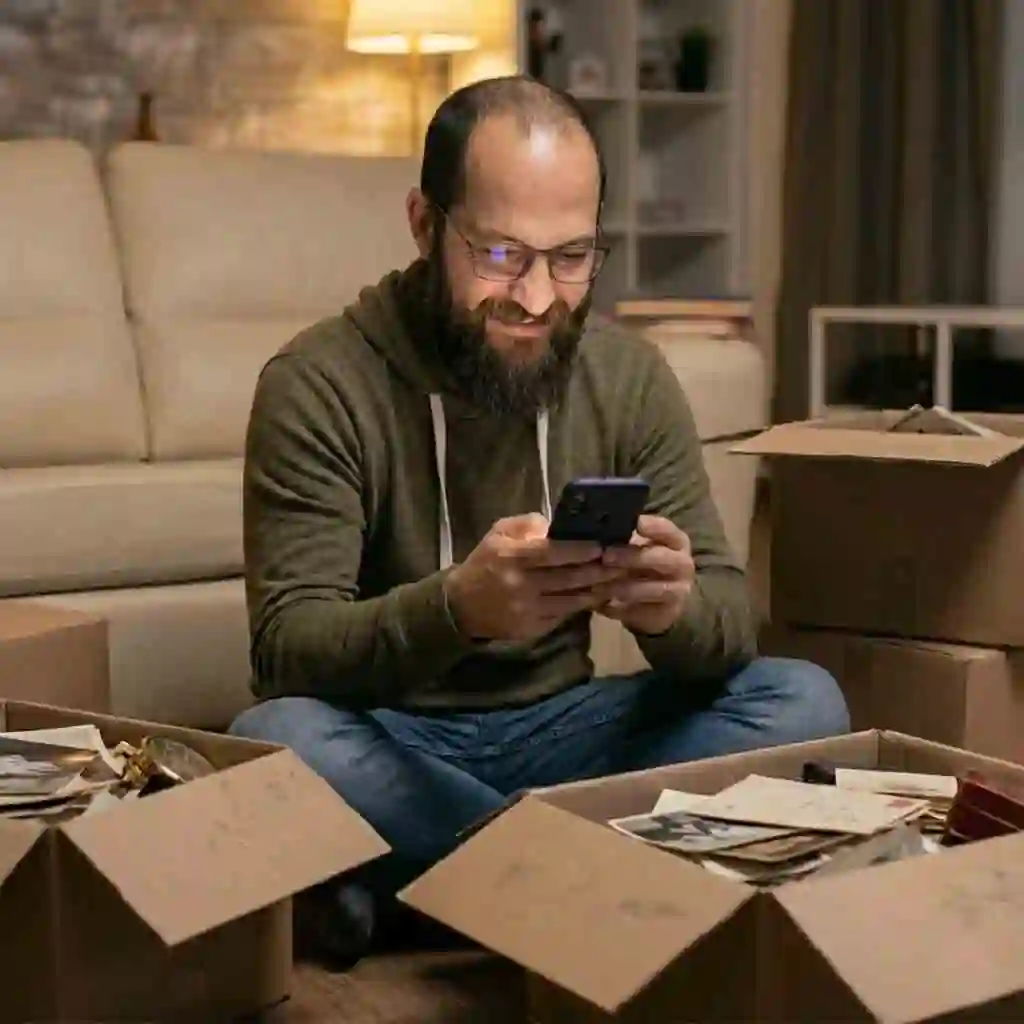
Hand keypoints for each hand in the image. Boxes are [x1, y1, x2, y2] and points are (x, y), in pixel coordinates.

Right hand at [444, 513, 626, 641]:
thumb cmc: (485, 563)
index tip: (601, 546)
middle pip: (567, 579)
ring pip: (570, 601)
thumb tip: (557, 527)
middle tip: (620, 564)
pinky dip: (580, 607)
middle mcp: (520, 585)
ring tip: (616, 581)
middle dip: (597, 572)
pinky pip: (562, 616)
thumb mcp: (498, 534)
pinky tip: (594, 598)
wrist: (462, 605)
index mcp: (511, 558)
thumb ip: (527, 525)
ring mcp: (527, 611)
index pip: (551, 554)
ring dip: (595, 591)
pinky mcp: (531, 629)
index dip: (579, 551)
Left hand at [593, 515, 694, 634]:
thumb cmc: (644, 564)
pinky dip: (620, 609)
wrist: (659, 602)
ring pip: (652, 588)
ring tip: (597, 587)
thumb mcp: (639, 547)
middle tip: (606, 557)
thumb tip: (600, 529)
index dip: (652, 527)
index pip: (668, 529)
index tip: (635, 524)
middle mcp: (683, 564)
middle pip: (660, 558)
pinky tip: (601, 605)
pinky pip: (642, 612)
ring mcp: (679, 590)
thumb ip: (626, 538)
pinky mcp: (668, 613)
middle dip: (632, 557)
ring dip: (623, 587)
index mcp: (676, 541)